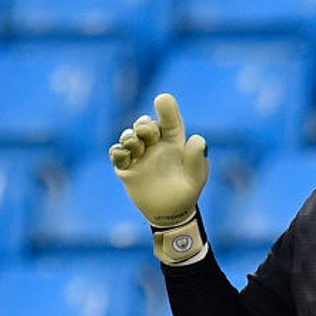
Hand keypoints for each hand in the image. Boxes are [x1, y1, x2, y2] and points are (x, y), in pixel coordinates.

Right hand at [109, 93, 209, 259]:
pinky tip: (125, 157)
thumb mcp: (196, 179)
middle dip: (143, 124)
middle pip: (144, 124)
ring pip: (128, 136)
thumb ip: (197, 160)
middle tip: (147, 134)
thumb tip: (199, 139)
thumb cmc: (186, 193)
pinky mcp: (126, 168)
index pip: (169, 120)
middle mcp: (155, 145)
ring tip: (136, 147)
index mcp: (173, 142)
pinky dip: (118, 152)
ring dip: (130, 137)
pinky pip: (116, 153)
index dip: (166, 108)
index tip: (162, 100)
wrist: (170, 215)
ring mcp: (139, 155)